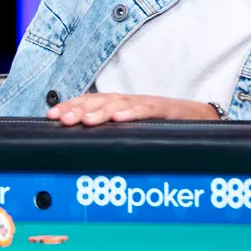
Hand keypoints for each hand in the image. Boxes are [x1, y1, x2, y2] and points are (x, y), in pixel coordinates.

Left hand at [46, 93, 217, 125]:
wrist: (198, 118)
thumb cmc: (160, 126)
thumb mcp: (131, 129)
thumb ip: (110, 134)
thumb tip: (81, 149)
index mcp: (117, 105)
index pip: (89, 102)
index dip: (70, 107)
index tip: (52, 117)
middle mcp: (128, 101)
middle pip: (99, 102)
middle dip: (78, 110)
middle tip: (63, 120)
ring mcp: (145, 103)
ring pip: (119, 105)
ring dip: (100, 112)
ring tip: (86, 121)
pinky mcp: (163, 109)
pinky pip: (146, 110)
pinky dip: (133, 113)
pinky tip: (120, 119)